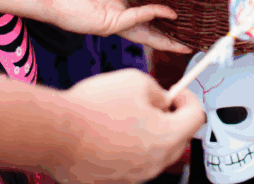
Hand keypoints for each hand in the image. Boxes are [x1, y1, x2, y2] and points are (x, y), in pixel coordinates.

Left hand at [38, 0, 185, 43]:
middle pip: (152, 18)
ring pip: (148, 28)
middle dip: (172, 24)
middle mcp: (120, 7)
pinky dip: (152, 16)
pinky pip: (136, 20)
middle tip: (194, 23)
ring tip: (188, 40)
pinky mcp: (109, 24)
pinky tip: (168, 12)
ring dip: (167, 34)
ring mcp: (116, 18)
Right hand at [51, 69, 204, 182]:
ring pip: (153, 152)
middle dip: (171, 118)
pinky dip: (126, 148)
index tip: (178, 92)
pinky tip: (108, 133)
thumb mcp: (137, 80)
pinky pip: (130, 163)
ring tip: (123, 116)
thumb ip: (157, 91)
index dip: (189, 99)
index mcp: (168, 136)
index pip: (196, 117)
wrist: (57, 134)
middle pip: (178, 139)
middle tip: (154, 103)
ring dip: (148, 134)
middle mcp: (155, 162)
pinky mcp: (114, 181)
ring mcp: (134, 176)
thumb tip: (160, 99)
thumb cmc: (95, 108)